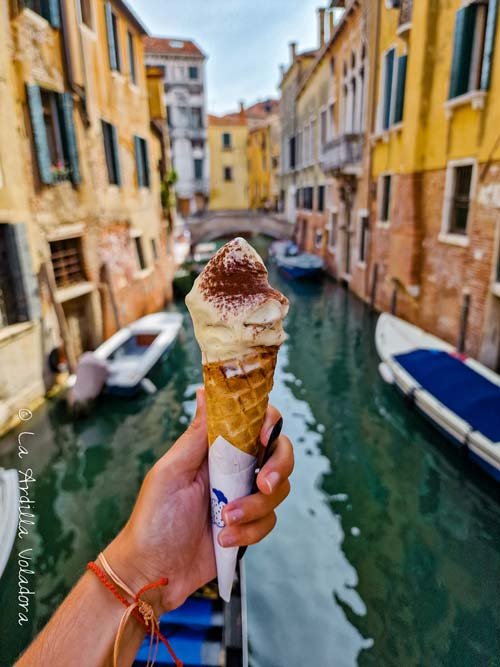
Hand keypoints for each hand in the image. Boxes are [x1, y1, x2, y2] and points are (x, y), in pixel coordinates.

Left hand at [105, 387, 292, 613]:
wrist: (153, 572)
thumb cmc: (154, 517)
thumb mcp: (171, 471)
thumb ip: (196, 434)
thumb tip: (205, 391)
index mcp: (216, 449)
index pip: (254, 423)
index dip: (268, 424)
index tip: (262, 439)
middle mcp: (234, 469)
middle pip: (279, 453)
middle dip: (278, 468)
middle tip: (263, 484)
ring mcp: (243, 498)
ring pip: (277, 491)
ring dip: (255, 507)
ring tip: (225, 521)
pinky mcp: (249, 527)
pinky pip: (269, 522)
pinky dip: (249, 532)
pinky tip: (224, 540)